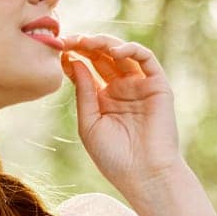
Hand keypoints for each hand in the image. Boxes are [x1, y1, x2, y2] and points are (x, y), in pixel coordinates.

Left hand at [57, 32, 186, 195]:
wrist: (144, 175)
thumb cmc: (114, 157)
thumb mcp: (89, 124)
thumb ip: (83, 93)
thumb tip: (74, 62)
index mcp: (104, 99)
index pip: (87, 69)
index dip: (73, 56)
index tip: (57, 49)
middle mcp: (122, 89)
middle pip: (102, 57)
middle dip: (85, 45)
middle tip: (68, 40)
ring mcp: (140, 85)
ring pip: (122, 53)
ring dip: (104, 43)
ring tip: (87, 42)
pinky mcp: (158, 85)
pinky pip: (146, 59)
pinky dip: (131, 49)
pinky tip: (113, 51)